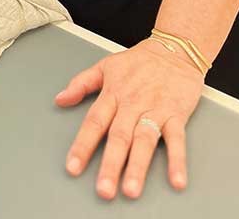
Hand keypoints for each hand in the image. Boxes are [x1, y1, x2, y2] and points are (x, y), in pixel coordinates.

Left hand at [56, 39, 203, 199]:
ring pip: (144, 140)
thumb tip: (60, 99)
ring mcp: (155, 109)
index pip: (94, 122)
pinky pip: (177, 138)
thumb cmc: (140, 60)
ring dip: (138, 166)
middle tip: (104, 189)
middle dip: (110, 164)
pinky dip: (177, 159)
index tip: (73, 167)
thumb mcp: (106, 66)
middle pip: (119, 137)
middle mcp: (132, 104)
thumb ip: (81, 83)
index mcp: (113, 93)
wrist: (175, 49)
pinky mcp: (176, 113)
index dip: (83, 145)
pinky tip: (176, 179)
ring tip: (131, 189)